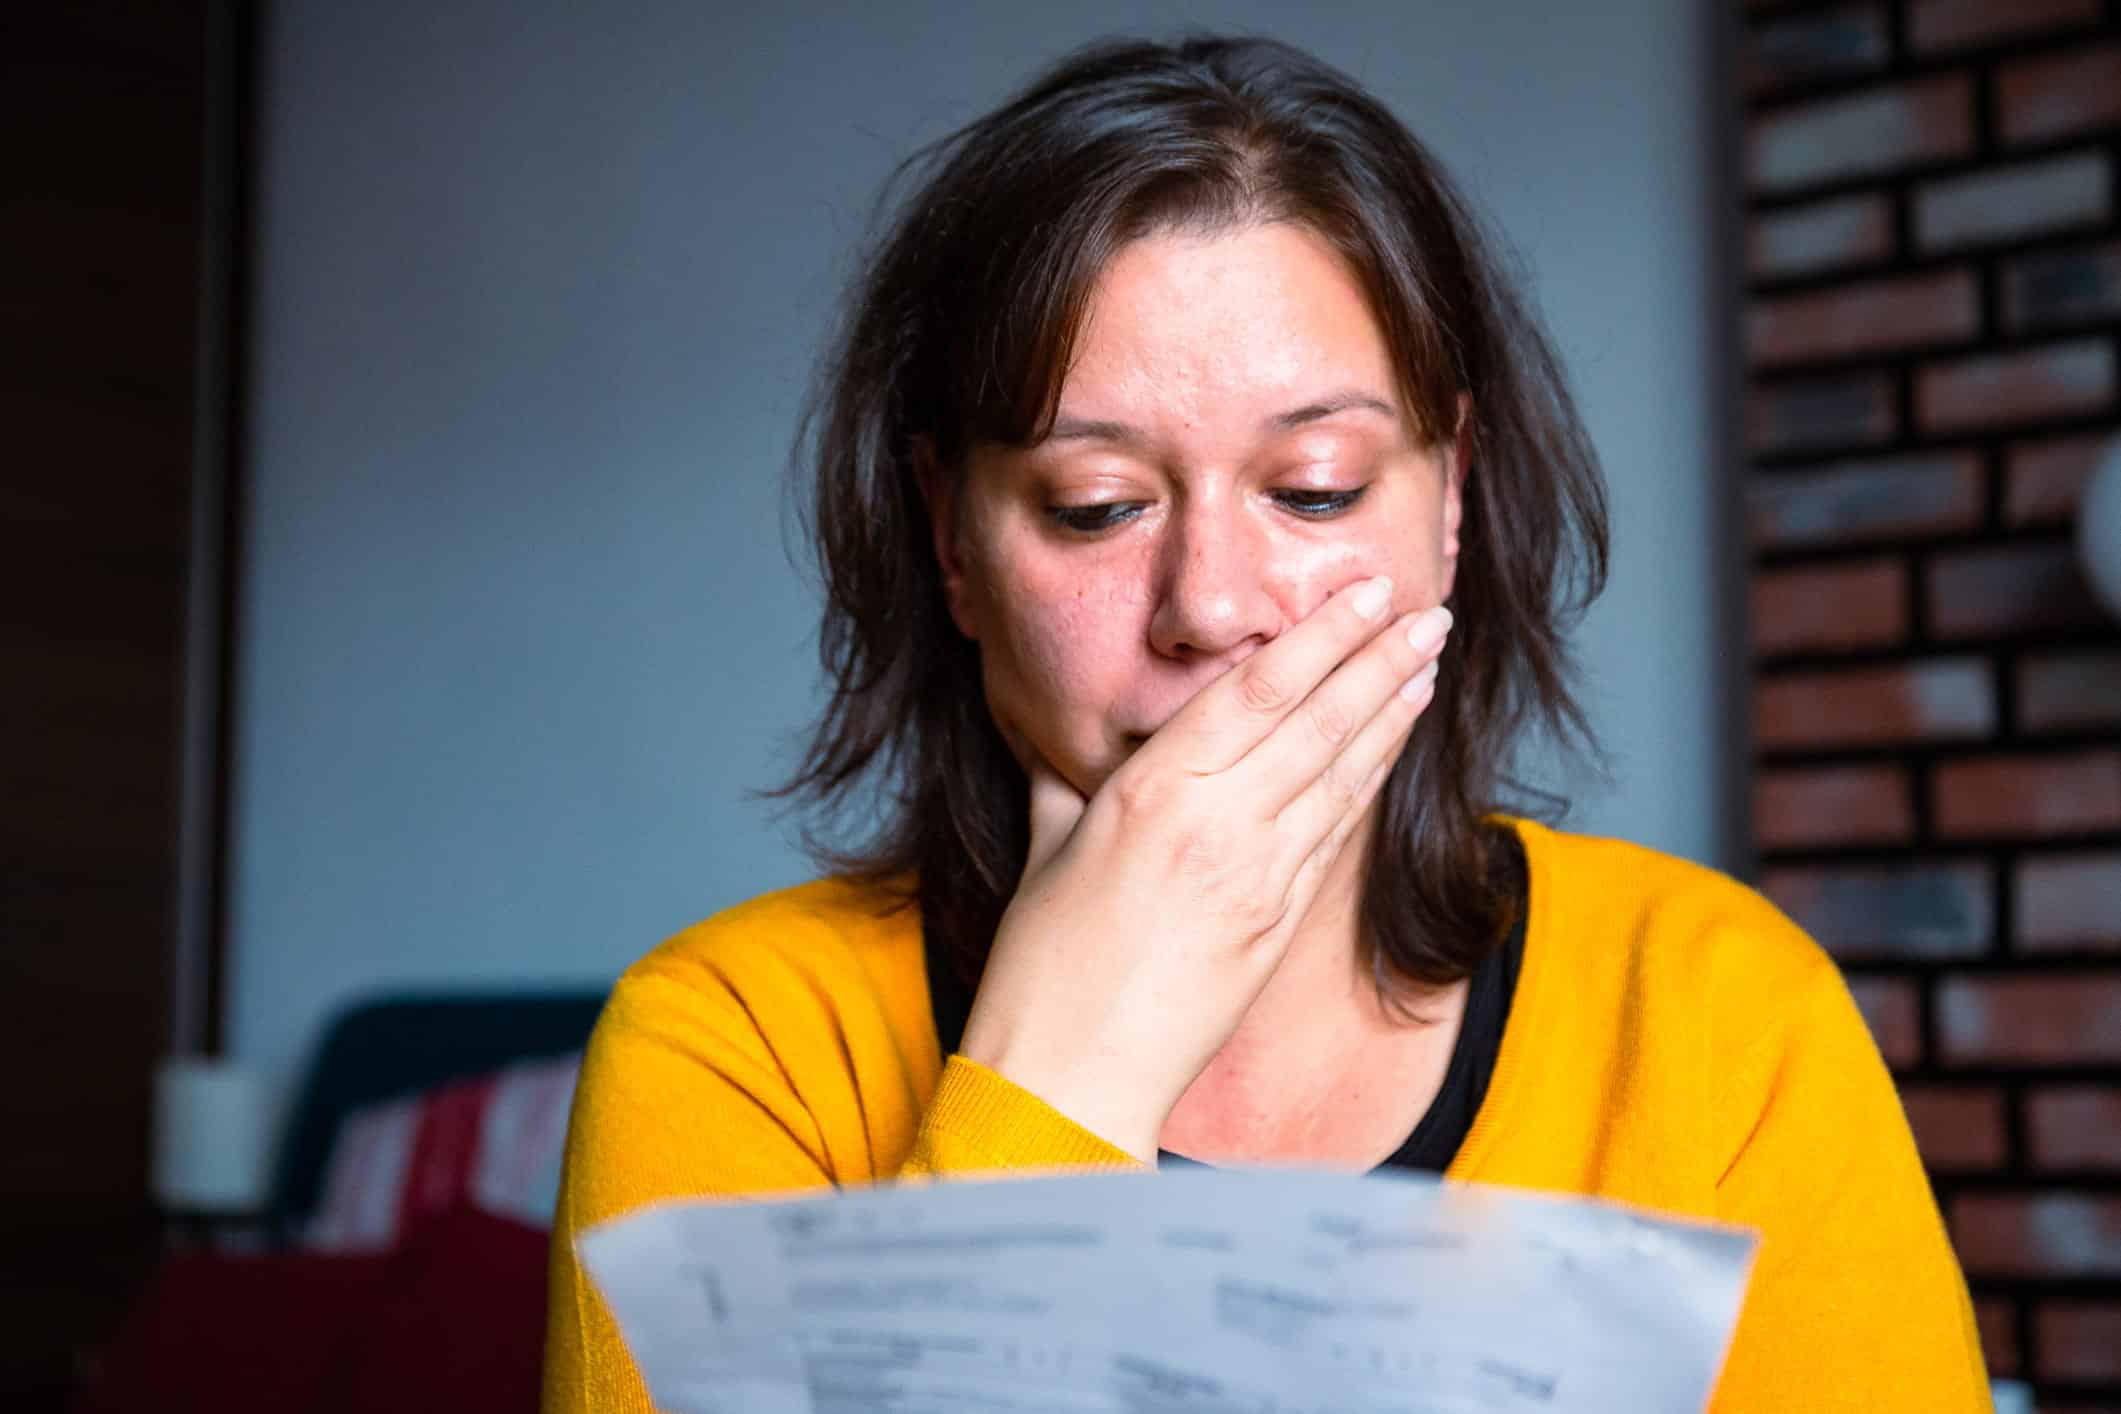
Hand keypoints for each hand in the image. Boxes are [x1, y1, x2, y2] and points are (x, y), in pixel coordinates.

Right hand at [957, 576, 1451, 1159]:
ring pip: (1341, 776)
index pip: (1254, 692)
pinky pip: (1335, 836)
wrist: (1071, 1078)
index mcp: (1150, 794)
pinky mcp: (1278, 926)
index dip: (1318, 637)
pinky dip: (1370, 783)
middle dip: (1377, 659)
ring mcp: (1257, 879)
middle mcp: (1215, 826)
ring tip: (1426, 663)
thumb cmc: (1041, 970)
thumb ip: (1066, 784)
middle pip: (1316, 722)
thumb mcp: (1046, 851)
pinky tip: (1392, 749)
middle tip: (1426, 611)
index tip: (1360, 594)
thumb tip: (1067, 745)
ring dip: (1391, 713)